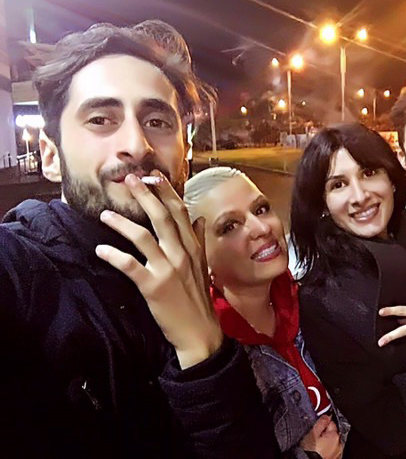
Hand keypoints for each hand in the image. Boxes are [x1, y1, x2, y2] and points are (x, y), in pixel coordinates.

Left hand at [95, 172, 222, 368]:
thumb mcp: (202, 266)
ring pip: (143, 237)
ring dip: (122, 223)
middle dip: (145, 195)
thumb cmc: (198, 299)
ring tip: (105, 214)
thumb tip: (199, 217)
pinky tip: (100, 250)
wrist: (199, 332)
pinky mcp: (153, 287)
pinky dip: (114, 256)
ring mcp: (168, 270)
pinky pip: (130, 266)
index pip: (179, 212)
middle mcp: (181, 254)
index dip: (166, 191)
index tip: (153, 174)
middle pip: (162, 217)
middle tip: (129, 179)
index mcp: (192, 248)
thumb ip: (199, 240)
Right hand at [300, 415, 342, 458]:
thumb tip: (327, 416)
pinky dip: (328, 449)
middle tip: (315, 437)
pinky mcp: (335, 458)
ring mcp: (337, 453)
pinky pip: (332, 450)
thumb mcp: (313, 433)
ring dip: (327, 442)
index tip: (317, 427)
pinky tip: (320, 451)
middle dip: (325, 433)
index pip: (331, 423)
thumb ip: (321, 422)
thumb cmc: (310, 450)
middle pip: (332, 433)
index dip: (323, 424)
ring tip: (317, 445)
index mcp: (335, 436)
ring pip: (332, 442)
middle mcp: (339, 444)